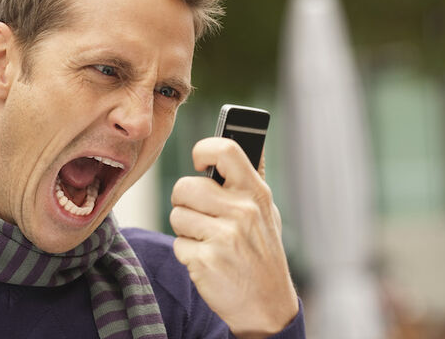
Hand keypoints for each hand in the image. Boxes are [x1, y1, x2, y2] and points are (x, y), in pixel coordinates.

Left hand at [170, 137, 298, 337]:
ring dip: (185, 229)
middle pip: (185, 186)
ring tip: (208, 240)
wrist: (267, 305)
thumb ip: (252, 179)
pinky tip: (208, 260)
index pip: (225, 150)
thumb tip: (249, 139)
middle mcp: (242, 211)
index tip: (199, 162)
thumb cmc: (262, 253)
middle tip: (198, 214)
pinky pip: (178, 244)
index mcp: (256, 193)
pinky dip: (187, 253)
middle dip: (184, 201)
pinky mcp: (206, 260)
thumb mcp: (267, 213)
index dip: (203, 150)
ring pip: (177, 215)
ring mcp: (224, 237)